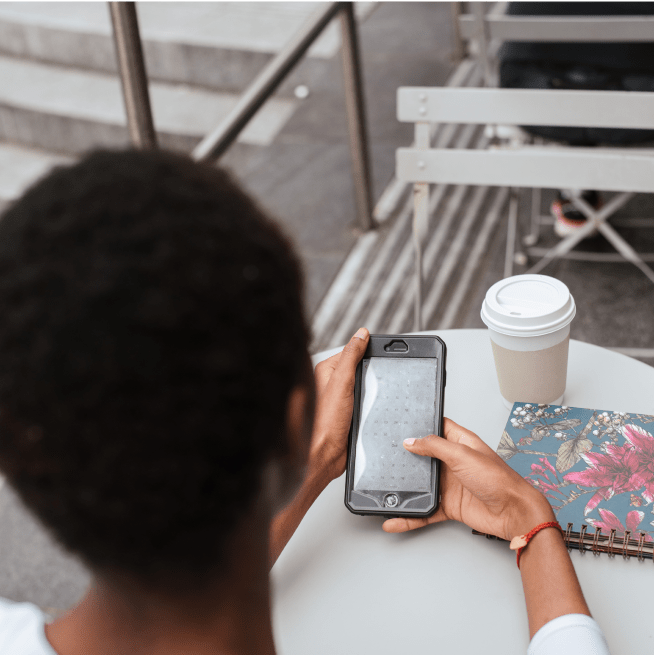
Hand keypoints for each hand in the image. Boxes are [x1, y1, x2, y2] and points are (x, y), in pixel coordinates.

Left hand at [309, 327, 368, 483]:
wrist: (328, 454)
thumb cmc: (327, 423)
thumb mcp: (342, 383)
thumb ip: (351, 356)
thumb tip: (360, 334)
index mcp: (326, 370)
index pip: (352, 351)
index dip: (366, 354)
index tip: (378, 358)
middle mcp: (332, 382)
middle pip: (361, 368)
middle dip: (370, 375)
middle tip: (370, 386)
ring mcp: (341, 397)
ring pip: (366, 385)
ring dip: (372, 391)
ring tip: (367, 401)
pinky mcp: (349, 410)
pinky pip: (367, 400)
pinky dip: (372, 403)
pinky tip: (370, 410)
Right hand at [382, 418, 553, 540]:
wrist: (513, 513)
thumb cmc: (498, 480)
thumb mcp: (462, 454)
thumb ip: (434, 446)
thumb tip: (411, 441)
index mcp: (460, 443)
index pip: (438, 428)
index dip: (422, 425)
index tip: (403, 424)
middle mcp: (454, 462)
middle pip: (425, 457)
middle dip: (408, 458)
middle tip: (386, 455)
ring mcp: (450, 484)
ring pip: (422, 485)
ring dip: (406, 489)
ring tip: (386, 489)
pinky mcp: (449, 505)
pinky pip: (425, 511)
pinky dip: (410, 516)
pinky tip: (396, 519)